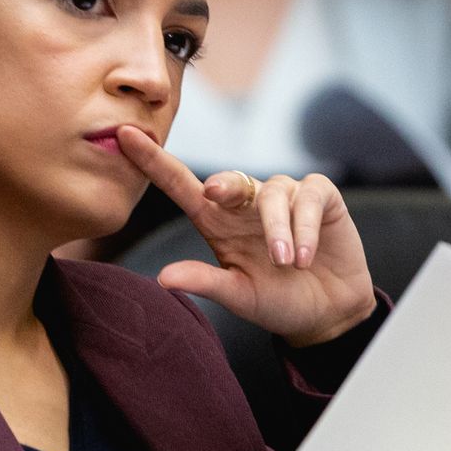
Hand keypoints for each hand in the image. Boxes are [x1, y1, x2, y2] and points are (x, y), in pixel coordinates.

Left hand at [117, 126, 376, 346]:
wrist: (327, 313)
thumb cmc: (276, 300)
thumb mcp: (238, 296)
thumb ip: (204, 282)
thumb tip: (162, 278)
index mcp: (216, 221)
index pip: (179, 185)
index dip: (153, 161)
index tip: (123, 136)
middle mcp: (246, 203)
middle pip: (227, 179)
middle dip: (222, 182)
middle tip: (214, 193)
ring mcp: (284, 196)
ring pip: (273, 192)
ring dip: (277, 229)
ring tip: (285, 263)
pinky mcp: (320, 197)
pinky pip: (309, 195)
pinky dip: (306, 227)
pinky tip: (305, 256)